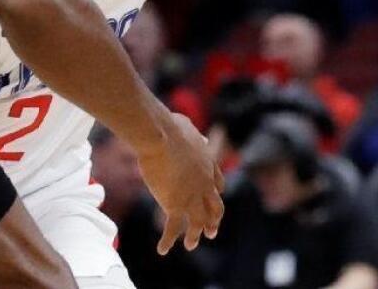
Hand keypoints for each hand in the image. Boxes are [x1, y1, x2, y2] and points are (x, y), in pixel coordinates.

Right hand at [136, 113, 224, 254]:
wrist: (160, 137)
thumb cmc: (169, 127)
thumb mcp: (188, 128)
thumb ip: (196, 136)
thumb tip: (201, 137)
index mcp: (208, 164)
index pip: (217, 185)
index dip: (215, 195)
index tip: (212, 202)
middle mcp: (205, 184)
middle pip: (214, 207)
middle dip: (213, 220)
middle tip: (211, 231)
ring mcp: (192, 197)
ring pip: (198, 222)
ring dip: (195, 235)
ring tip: (191, 245)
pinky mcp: (175, 205)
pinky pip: (173, 228)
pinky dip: (168, 240)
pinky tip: (162, 250)